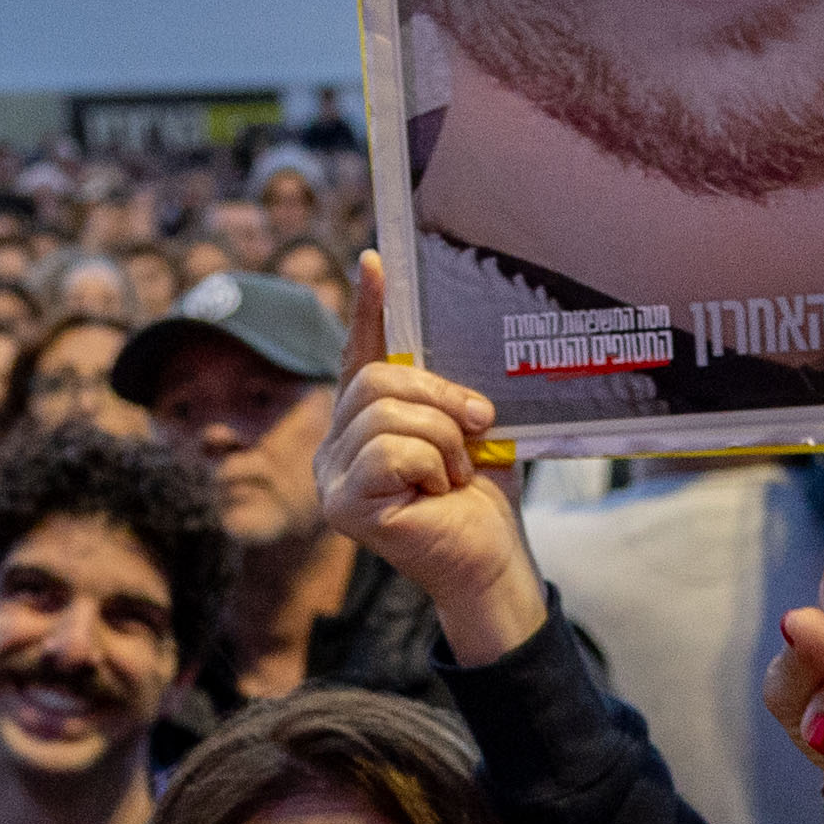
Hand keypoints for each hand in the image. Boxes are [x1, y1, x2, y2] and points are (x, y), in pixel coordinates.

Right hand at [321, 253, 546, 661]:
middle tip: (480, 425)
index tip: (377, 261)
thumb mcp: (465, 426)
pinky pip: (390, 451)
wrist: (493, 561)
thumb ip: (439, 389)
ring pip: (386, 415)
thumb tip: (437, 333)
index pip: (359, 355)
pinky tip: (439, 494)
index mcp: (361, 424)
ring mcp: (331, 478)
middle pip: (375, 380)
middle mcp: (335, 448)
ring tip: (458, 473)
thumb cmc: (480, 498)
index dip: (369, 308)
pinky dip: (431, 466)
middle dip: (440, 397)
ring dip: (444, 440)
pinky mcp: (341, 506)